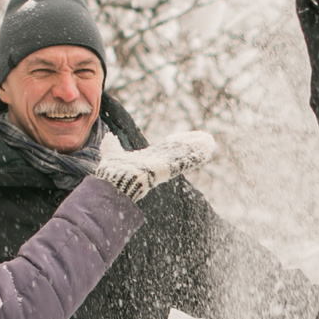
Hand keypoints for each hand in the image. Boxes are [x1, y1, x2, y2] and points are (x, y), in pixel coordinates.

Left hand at [95, 130, 218, 200]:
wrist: (114, 182)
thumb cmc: (112, 172)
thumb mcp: (112, 154)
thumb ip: (112, 146)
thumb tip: (109, 138)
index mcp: (149, 159)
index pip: (167, 148)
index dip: (178, 142)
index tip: (186, 136)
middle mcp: (159, 163)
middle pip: (179, 151)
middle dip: (191, 144)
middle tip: (205, 138)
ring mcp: (164, 166)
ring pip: (185, 156)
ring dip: (197, 149)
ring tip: (210, 142)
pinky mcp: (167, 169)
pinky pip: (184, 161)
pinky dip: (196, 155)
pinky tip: (206, 148)